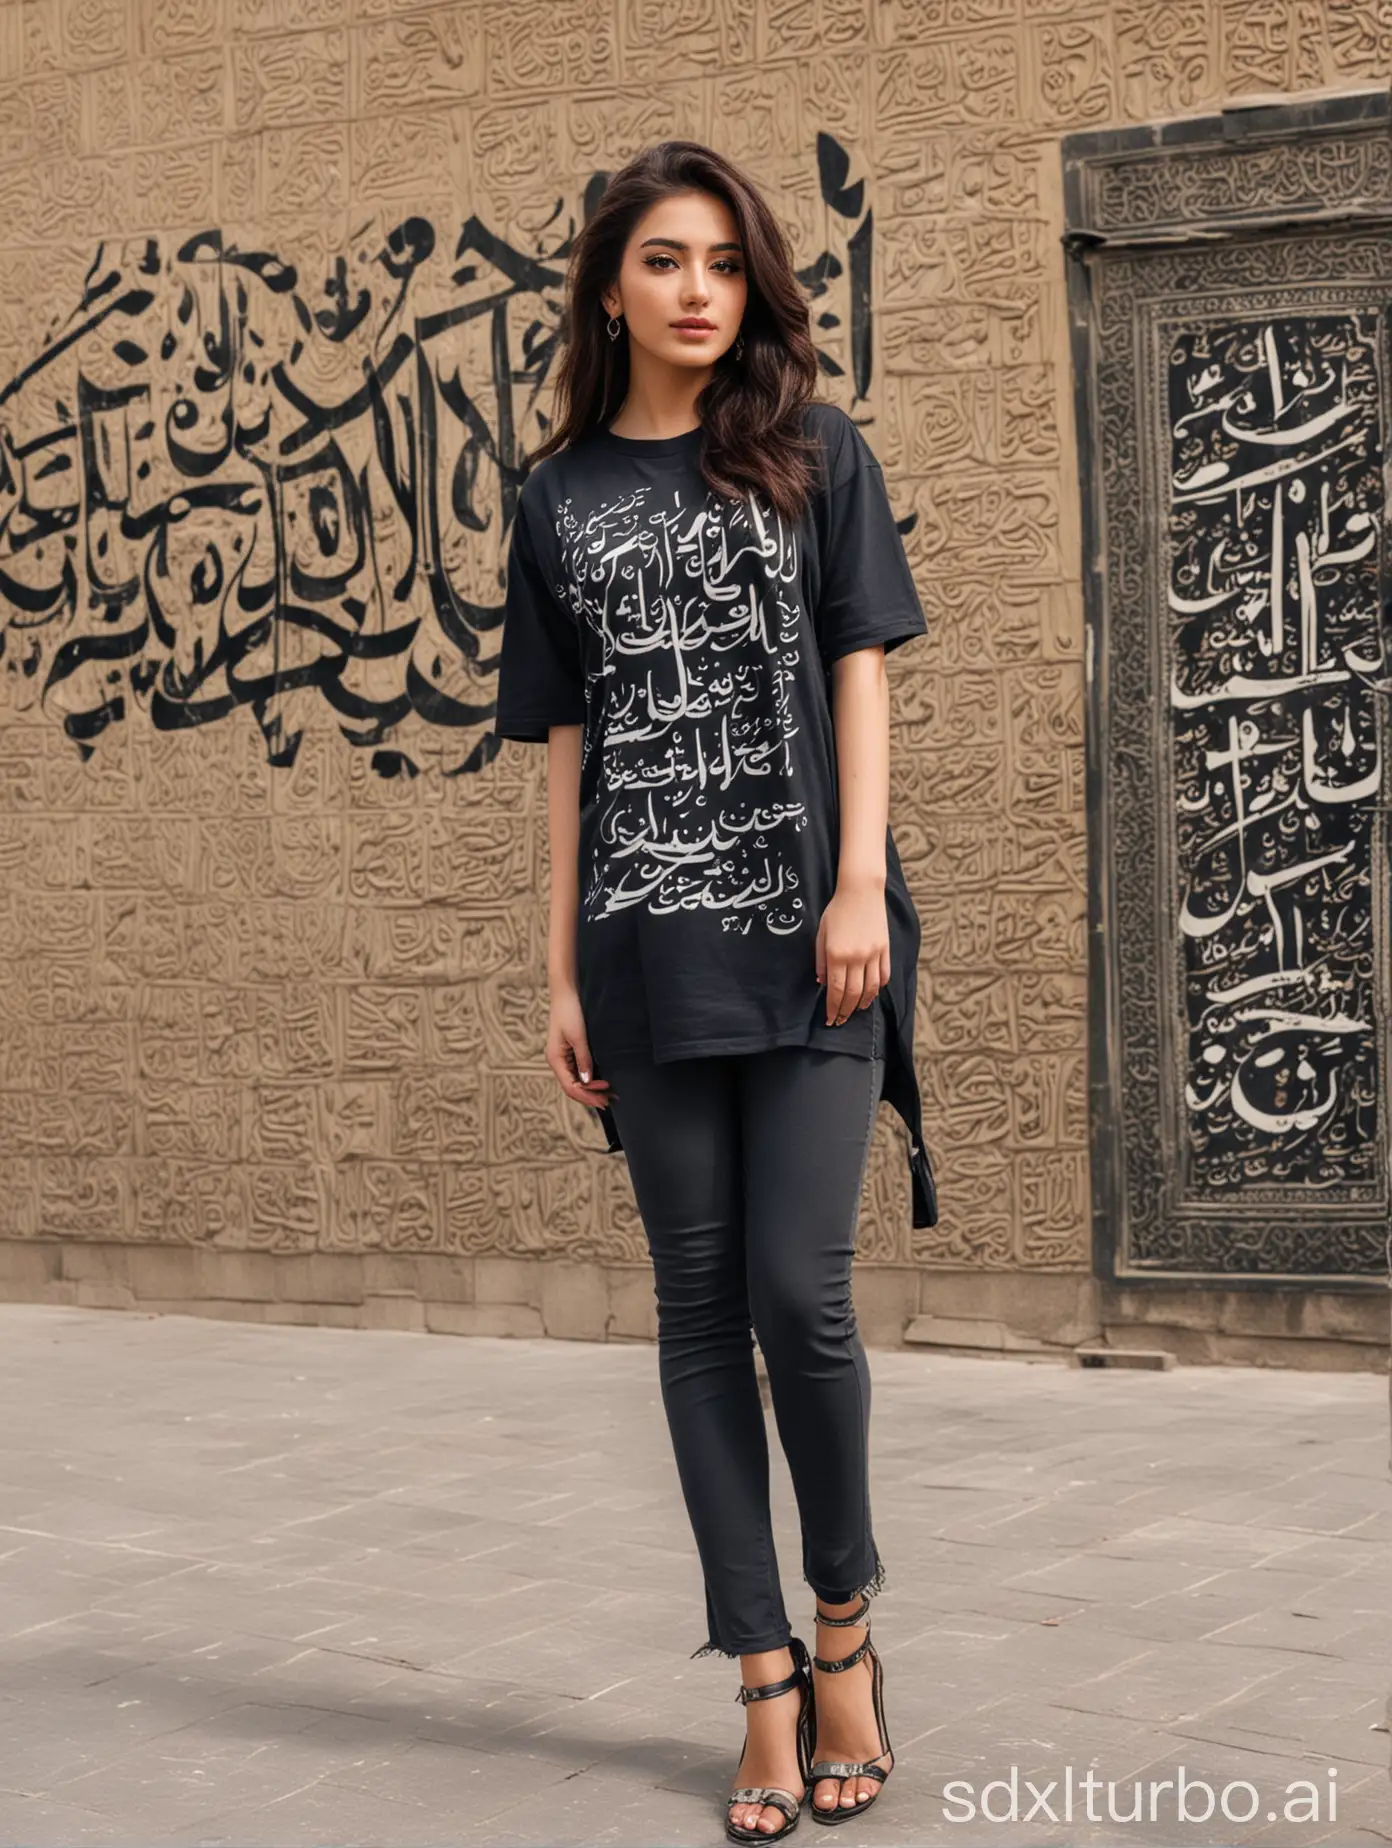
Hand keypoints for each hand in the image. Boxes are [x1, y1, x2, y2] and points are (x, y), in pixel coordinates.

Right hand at [547, 982, 616, 1109]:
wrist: (566, 993)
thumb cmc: (570, 1011)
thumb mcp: (579, 1037)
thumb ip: (583, 1059)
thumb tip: (588, 1081)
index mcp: (555, 1059)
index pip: (570, 1086)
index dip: (587, 1095)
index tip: (604, 1098)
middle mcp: (558, 1061)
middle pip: (573, 1086)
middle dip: (590, 1095)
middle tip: (609, 1101)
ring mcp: (563, 1057)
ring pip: (576, 1080)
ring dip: (591, 1088)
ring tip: (608, 1094)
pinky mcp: (570, 1051)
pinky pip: (579, 1071)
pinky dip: (590, 1078)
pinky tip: (601, 1080)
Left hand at [815, 878, 888, 1026]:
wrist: (861, 891)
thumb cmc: (837, 911)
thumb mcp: (822, 933)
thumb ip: (820, 959)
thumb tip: (821, 982)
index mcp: (837, 954)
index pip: (834, 989)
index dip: (832, 1007)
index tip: (829, 1019)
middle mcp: (856, 957)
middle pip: (852, 993)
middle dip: (845, 1011)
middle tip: (840, 1021)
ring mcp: (873, 954)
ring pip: (870, 989)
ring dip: (862, 1004)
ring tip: (855, 1011)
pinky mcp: (885, 950)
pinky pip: (883, 976)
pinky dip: (877, 989)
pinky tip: (870, 994)